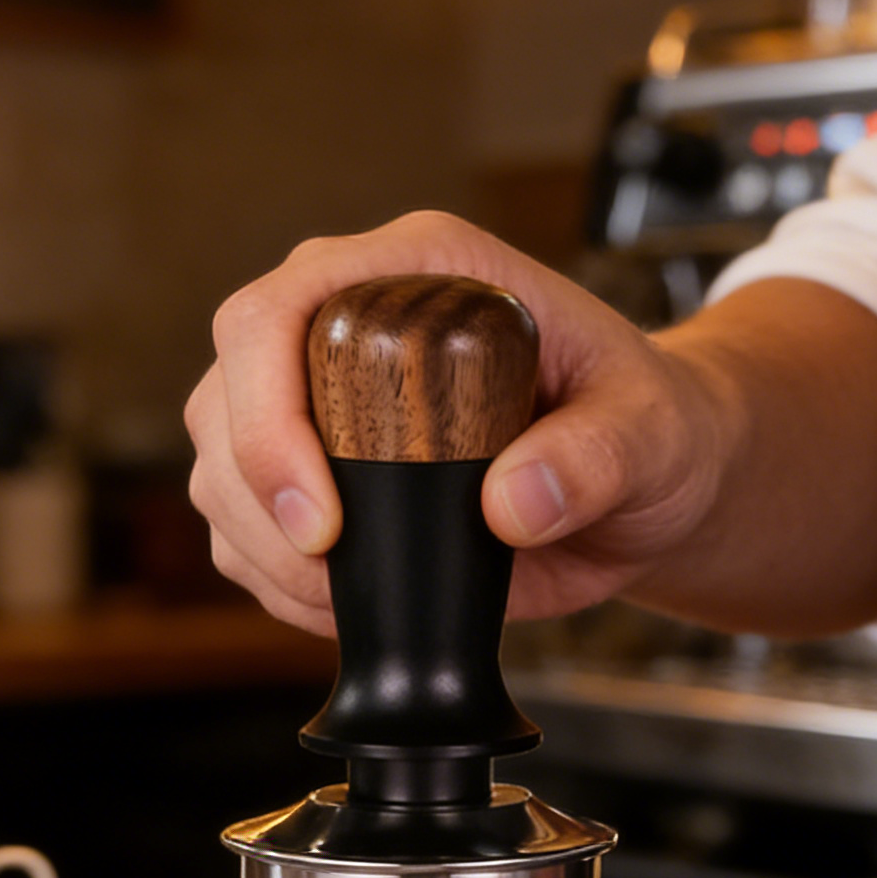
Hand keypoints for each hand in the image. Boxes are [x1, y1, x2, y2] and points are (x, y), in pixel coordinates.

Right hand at [184, 212, 736, 632]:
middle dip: (257, 500)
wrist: (650, 483)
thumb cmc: (652, 429)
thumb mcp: (655, 433)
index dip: (267, 412)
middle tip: (331, 569)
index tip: (320, 516)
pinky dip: (276, 583)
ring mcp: (321, 401)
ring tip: (352, 595)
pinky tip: (346, 605)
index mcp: (420, 273)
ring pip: (221, 471)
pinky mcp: (319, 476)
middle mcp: (350, 324)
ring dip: (262, 549)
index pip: (279, 311)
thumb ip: (600, 458)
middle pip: (226, 395)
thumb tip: (513, 504)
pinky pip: (248, 532)